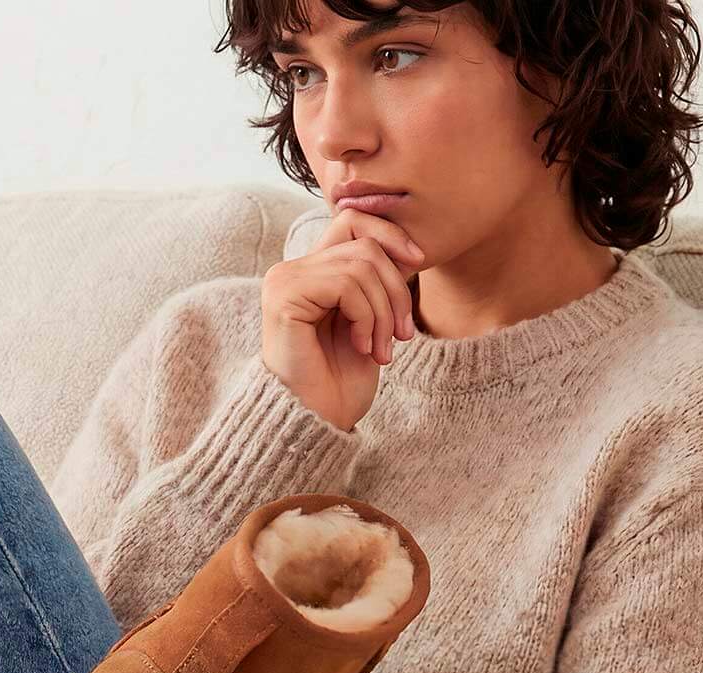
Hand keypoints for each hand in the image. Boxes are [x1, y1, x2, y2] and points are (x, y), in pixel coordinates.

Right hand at [260, 204, 427, 432]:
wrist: (316, 421)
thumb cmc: (340, 380)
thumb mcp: (369, 320)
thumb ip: (375, 281)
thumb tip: (408, 247)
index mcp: (310, 272)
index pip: (353, 220)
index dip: (390, 234)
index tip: (419, 265)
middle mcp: (291, 270)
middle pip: (365, 245)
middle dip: (396, 289)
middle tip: (401, 335)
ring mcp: (284, 282)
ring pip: (360, 266)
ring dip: (384, 311)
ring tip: (380, 349)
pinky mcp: (284, 298)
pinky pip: (345, 284)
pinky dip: (366, 316)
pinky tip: (361, 347)